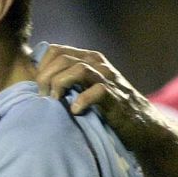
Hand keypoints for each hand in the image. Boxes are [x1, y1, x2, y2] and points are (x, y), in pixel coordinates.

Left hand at [35, 44, 153, 150]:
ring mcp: (109, 79)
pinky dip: (82, 100)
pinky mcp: (117, 97)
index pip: (55, 50)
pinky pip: (97, 91)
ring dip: (60, 83)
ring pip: (78, 69)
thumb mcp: (85, 88)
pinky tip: (75, 110)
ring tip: (54, 100)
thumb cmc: (106, 108)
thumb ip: (67, 79)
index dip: (41, 66)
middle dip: (45, 77)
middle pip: (62, 58)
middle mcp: (98, 64)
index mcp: (88, 59)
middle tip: (42, 96)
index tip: (35, 86)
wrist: (142, 126)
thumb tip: (36, 82)